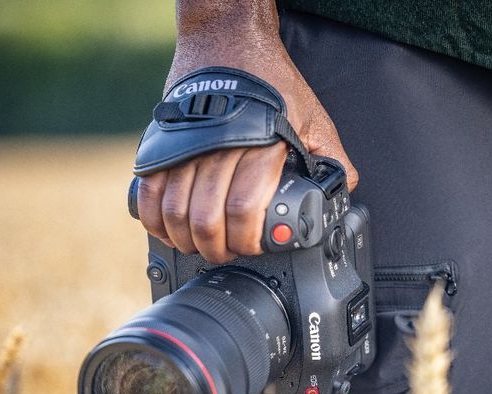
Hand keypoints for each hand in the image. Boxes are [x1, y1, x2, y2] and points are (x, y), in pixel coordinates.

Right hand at [135, 7, 357, 263]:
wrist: (227, 40)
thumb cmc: (269, 80)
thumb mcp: (313, 118)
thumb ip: (331, 157)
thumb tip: (344, 188)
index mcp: (259, 146)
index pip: (243, 209)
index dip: (245, 239)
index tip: (251, 247)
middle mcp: (218, 148)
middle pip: (206, 217)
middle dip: (216, 248)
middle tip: (225, 254)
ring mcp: (185, 147)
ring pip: (175, 210)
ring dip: (185, 239)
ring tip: (199, 246)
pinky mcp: (162, 144)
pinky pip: (147, 191)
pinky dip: (153, 218)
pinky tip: (166, 229)